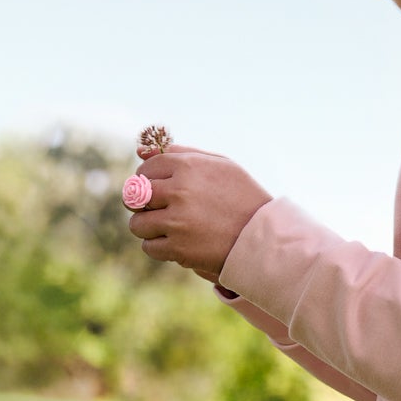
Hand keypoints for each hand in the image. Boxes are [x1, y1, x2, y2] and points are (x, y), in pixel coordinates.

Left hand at [125, 143, 271, 280]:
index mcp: (188, 166)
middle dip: (146, 204)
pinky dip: (160, 247)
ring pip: (138, 223)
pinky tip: (178, 242)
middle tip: (162, 210)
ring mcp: (178, 221)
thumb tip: (140, 151)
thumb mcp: (220, 165)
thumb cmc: (242, 196)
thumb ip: (181, 154)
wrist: (265, 236)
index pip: (145, 170)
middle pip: (135, 196)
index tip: (160, 190)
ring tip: (172, 228)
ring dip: (150, 227)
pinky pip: (149, 246)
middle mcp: (179, 191)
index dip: (150, 181)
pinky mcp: (179, 248)